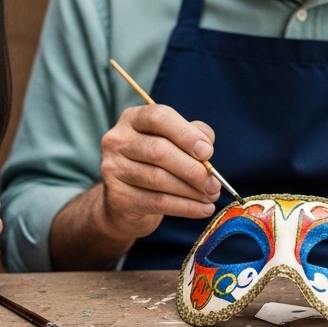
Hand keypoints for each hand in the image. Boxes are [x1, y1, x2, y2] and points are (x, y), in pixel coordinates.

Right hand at [93, 105, 220, 241]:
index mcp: (133, 119)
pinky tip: (203, 209)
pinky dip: (185, 207)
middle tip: (214, 183)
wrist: (127, 201)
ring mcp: (113, 169)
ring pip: (158, 179)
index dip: (186, 134)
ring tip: (211, 196)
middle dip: (192, 169)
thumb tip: (206, 148)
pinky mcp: (117, 197)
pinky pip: (157, 202)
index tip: (208, 152)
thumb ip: (193, 135)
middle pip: (159, 151)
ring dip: (192, 191)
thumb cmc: (156, 163)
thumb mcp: (174, 141)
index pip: (159, 117)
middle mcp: (117, 140)